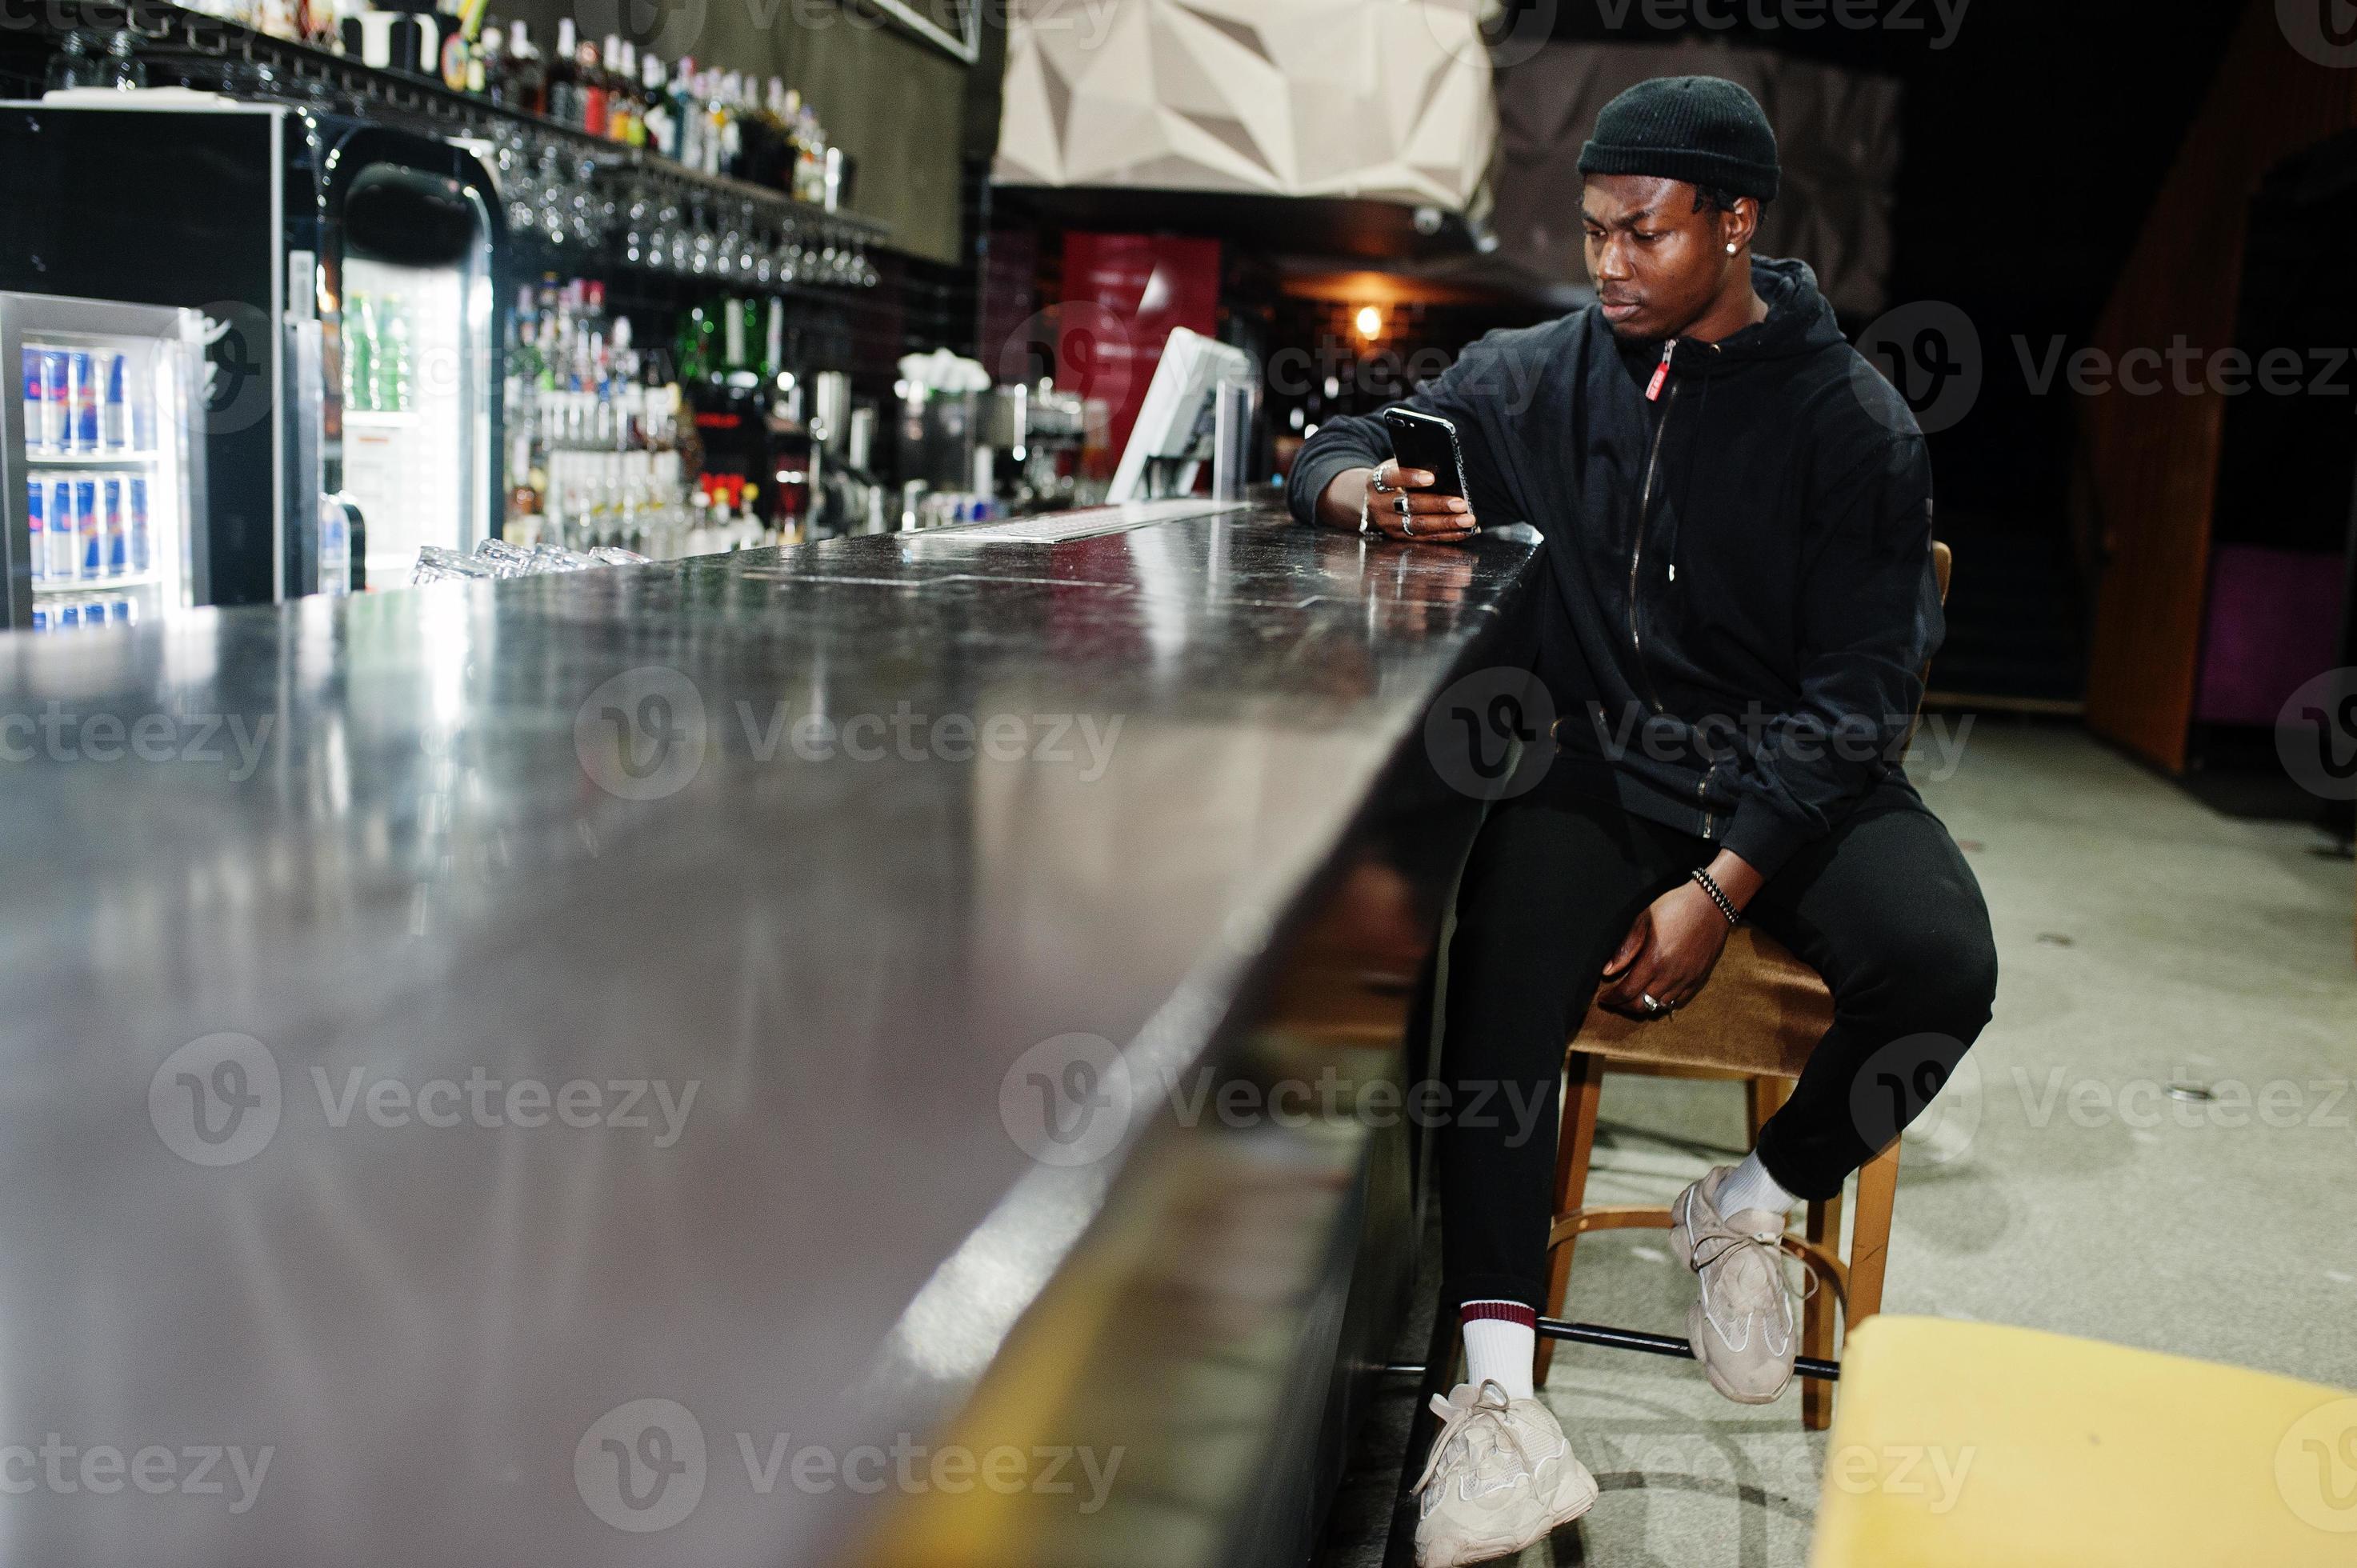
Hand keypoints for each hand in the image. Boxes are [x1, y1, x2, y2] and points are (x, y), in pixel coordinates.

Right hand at [1319, 462, 1479, 542]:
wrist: (1371, 501)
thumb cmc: (1393, 479)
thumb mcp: (1395, 467)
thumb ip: (1412, 465)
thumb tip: (1445, 466)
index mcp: (1377, 481)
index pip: (1392, 478)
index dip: (1411, 478)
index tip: (1432, 478)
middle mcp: (1379, 505)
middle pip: (1410, 505)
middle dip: (1437, 505)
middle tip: (1461, 503)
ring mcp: (1389, 524)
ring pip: (1419, 525)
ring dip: (1446, 523)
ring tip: (1468, 520)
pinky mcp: (1400, 537)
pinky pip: (1426, 538)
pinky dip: (1447, 535)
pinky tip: (1465, 531)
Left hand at [1598, 883, 1732, 1017]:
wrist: (1711, 904)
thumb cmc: (1675, 906)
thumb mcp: (1644, 920)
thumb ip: (1626, 948)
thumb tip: (1608, 971)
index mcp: (1654, 960)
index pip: (1627, 991)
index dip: (1612, 998)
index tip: (1603, 998)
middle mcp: (1671, 975)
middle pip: (1642, 1005)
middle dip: (1623, 1006)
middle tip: (1615, 1001)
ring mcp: (1687, 979)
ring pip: (1660, 1005)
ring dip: (1643, 1005)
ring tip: (1633, 997)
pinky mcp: (1699, 978)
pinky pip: (1679, 1001)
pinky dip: (1664, 1002)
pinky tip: (1656, 994)